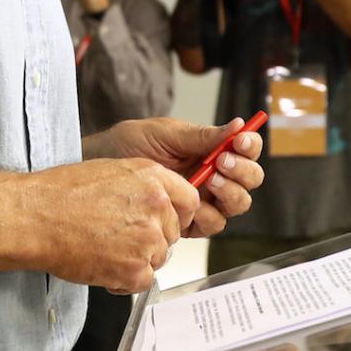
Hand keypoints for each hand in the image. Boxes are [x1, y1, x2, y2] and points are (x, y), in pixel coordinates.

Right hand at [32, 157, 197, 292]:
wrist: (36, 217)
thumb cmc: (63, 193)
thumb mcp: (114, 171)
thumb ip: (146, 185)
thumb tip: (162, 202)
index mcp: (153, 178)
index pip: (190, 201)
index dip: (177, 214)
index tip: (164, 221)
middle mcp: (157, 206)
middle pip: (172, 233)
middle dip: (152, 238)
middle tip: (118, 236)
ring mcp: (148, 238)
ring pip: (158, 257)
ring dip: (137, 259)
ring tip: (105, 248)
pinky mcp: (135, 268)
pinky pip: (144, 280)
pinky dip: (125, 279)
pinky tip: (103, 265)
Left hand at [85, 118, 265, 237]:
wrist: (100, 167)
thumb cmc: (130, 145)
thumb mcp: (167, 134)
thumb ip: (203, 135)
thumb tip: (238, 125)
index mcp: (212, 150)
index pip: (245, 149)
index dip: (250, 146)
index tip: (239, 141)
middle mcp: (213, 176)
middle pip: (250, 180)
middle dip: (242, 171)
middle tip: (221, 162)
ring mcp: (203, 201)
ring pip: (236, 205)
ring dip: (229, 193)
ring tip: (208, 180)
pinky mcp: (189, 222)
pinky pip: (212, 225)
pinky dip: (207, 215)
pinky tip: (191, 205)